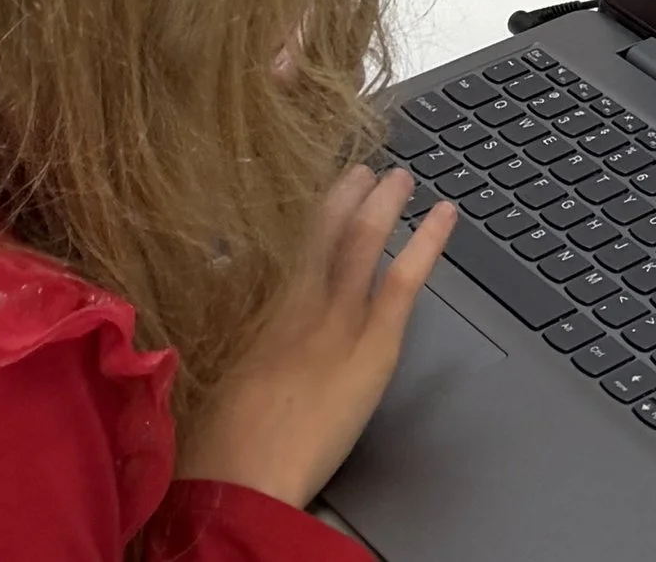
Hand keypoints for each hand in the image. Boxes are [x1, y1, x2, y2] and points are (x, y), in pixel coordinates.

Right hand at [177, 164, 455, 507]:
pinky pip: (405, 280)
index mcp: (251, 308)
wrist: (244, 482)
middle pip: (321, 232)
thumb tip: (227, 286)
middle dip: (343, 197)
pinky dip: (428, 243)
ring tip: (398, 178)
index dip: (299, 216)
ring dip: (382, 204)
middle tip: (359, 172)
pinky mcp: (374, 344)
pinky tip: (446, 214)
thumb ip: (225, 325)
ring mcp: (339, 317)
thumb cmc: (216, 445)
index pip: (278, 246)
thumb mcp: (209, 373)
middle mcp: (294, 300)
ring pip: (363, 242)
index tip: (310, 195)